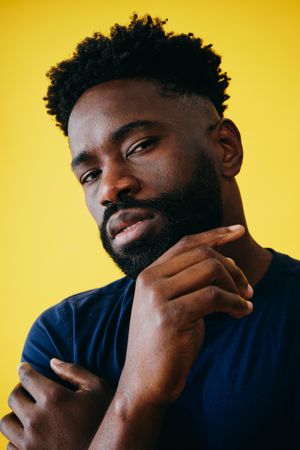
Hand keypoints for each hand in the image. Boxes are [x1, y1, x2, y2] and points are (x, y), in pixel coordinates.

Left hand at [1, 360, 112, 449]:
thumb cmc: (103, 421)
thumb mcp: (98, 388)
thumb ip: (74, 372)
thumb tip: (52, 362)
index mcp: (54, 398)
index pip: (27, 377)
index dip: (24, 369)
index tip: (23, 367)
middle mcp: (37, 419)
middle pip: (14, 397)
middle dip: (20, 390)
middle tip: (28, 389)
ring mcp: (30, 443)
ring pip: (6, 422)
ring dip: (15, 414)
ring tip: (26, 412)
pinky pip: (9, 444)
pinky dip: (16, 437)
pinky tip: (29, 433)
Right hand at [118, 225, 252, 407]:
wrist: (145, 381)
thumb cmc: (165, 343)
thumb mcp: (174, 303)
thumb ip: (190, 280)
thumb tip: (225, 260)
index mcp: (149, 273)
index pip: (186, 242)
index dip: (214, 234)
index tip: (238, 231)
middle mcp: (150, 279)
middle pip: (202, 254)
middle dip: (232, 268)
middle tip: (246, 289)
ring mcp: (157, 297)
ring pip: (210, 270)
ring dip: (236, 286)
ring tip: (244, 303)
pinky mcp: (170, 316)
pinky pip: (214, 296)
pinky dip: (235, 303)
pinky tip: (241, 312)